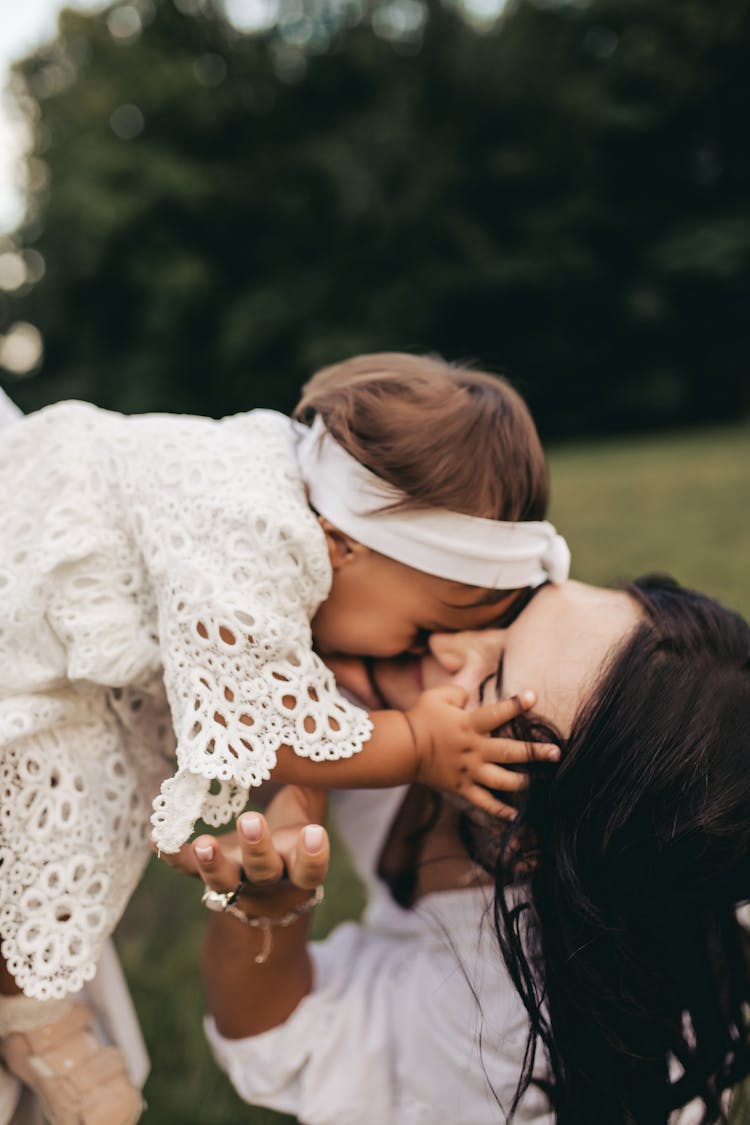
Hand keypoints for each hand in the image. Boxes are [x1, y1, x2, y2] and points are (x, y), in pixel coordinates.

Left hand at [161, 786, 329, 918]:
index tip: (314, 833)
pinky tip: (157, 837)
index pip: (310, 867)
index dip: (314, 855)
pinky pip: (186, 868)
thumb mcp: (307, 805)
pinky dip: (174, 855)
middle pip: (264, 870)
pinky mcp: (206, 874)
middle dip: (257, 847)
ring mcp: (235, 878)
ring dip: (213, 862)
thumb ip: (313, 777)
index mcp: (297, 860)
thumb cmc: (294, 829)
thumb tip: (318, 733)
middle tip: (249, 820)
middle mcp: (268, 876)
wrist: (270, 882)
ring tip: (203, 843)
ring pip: (224, 881)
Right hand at [404, 686, 558, 817]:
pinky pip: (485, 802)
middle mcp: (474, 749)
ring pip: (503, 780)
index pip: (498, 712)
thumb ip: (458, 692)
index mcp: (469, 725)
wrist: (401, 748)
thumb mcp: (437, 696)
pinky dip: (500, 811)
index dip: (516, 704)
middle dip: (535, 752)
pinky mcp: (462, 788)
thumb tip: (470, 697)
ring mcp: (469, 771)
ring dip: (523, 781)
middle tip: (556, 753)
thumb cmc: (420, 717)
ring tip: (539, 780)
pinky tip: (516, 814)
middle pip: (510, 752)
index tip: (533, 697)